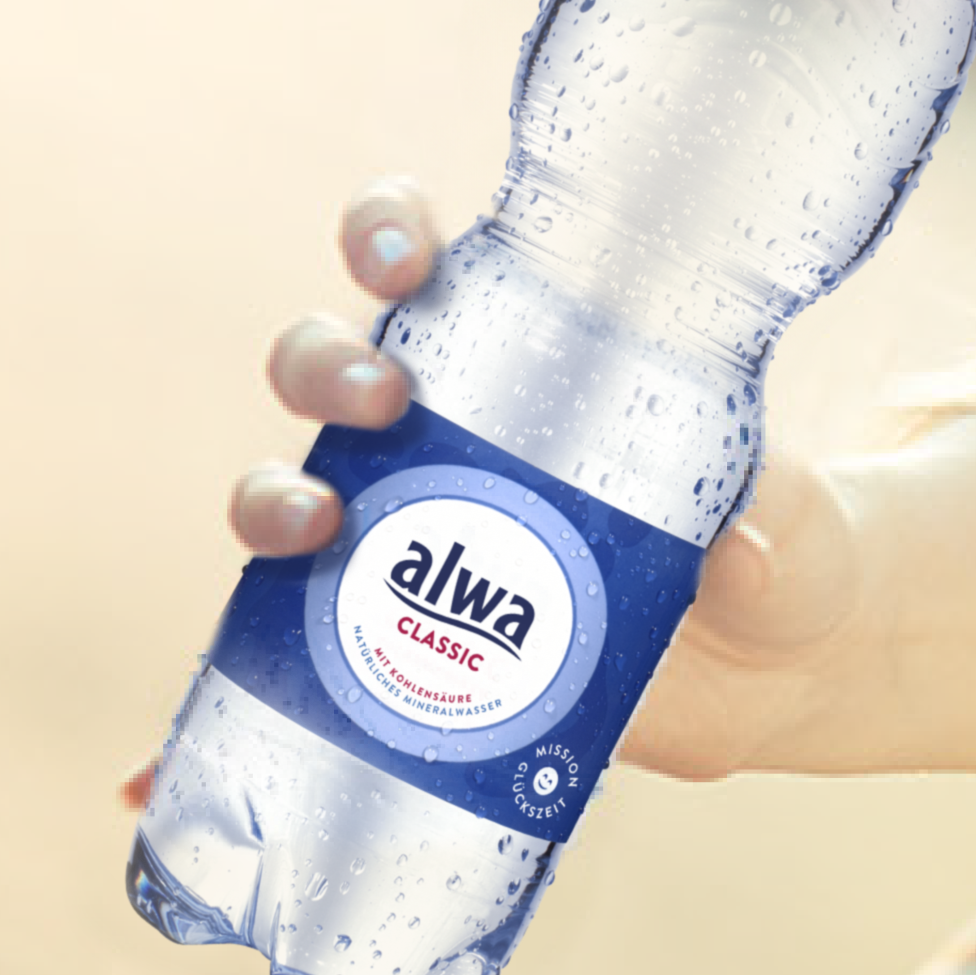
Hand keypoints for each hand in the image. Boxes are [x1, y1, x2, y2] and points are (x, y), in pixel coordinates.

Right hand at [227, 177, 854, 779]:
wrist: (778, 671)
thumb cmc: (779, 548)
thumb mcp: (794, 526)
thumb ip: (779, 520)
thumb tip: (737, 547)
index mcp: (530, 358)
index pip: (426, 263)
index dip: (387, 233)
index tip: (404, 255)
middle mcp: (443, 433)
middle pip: (326, 365)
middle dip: (325, 365)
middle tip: (384, 399)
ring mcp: (407, 535)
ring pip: (287, 487)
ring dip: (269, 498)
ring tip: (314, 528)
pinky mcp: (398, 637)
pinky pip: (284, 649)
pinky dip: (218, 691)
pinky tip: (181, 741)